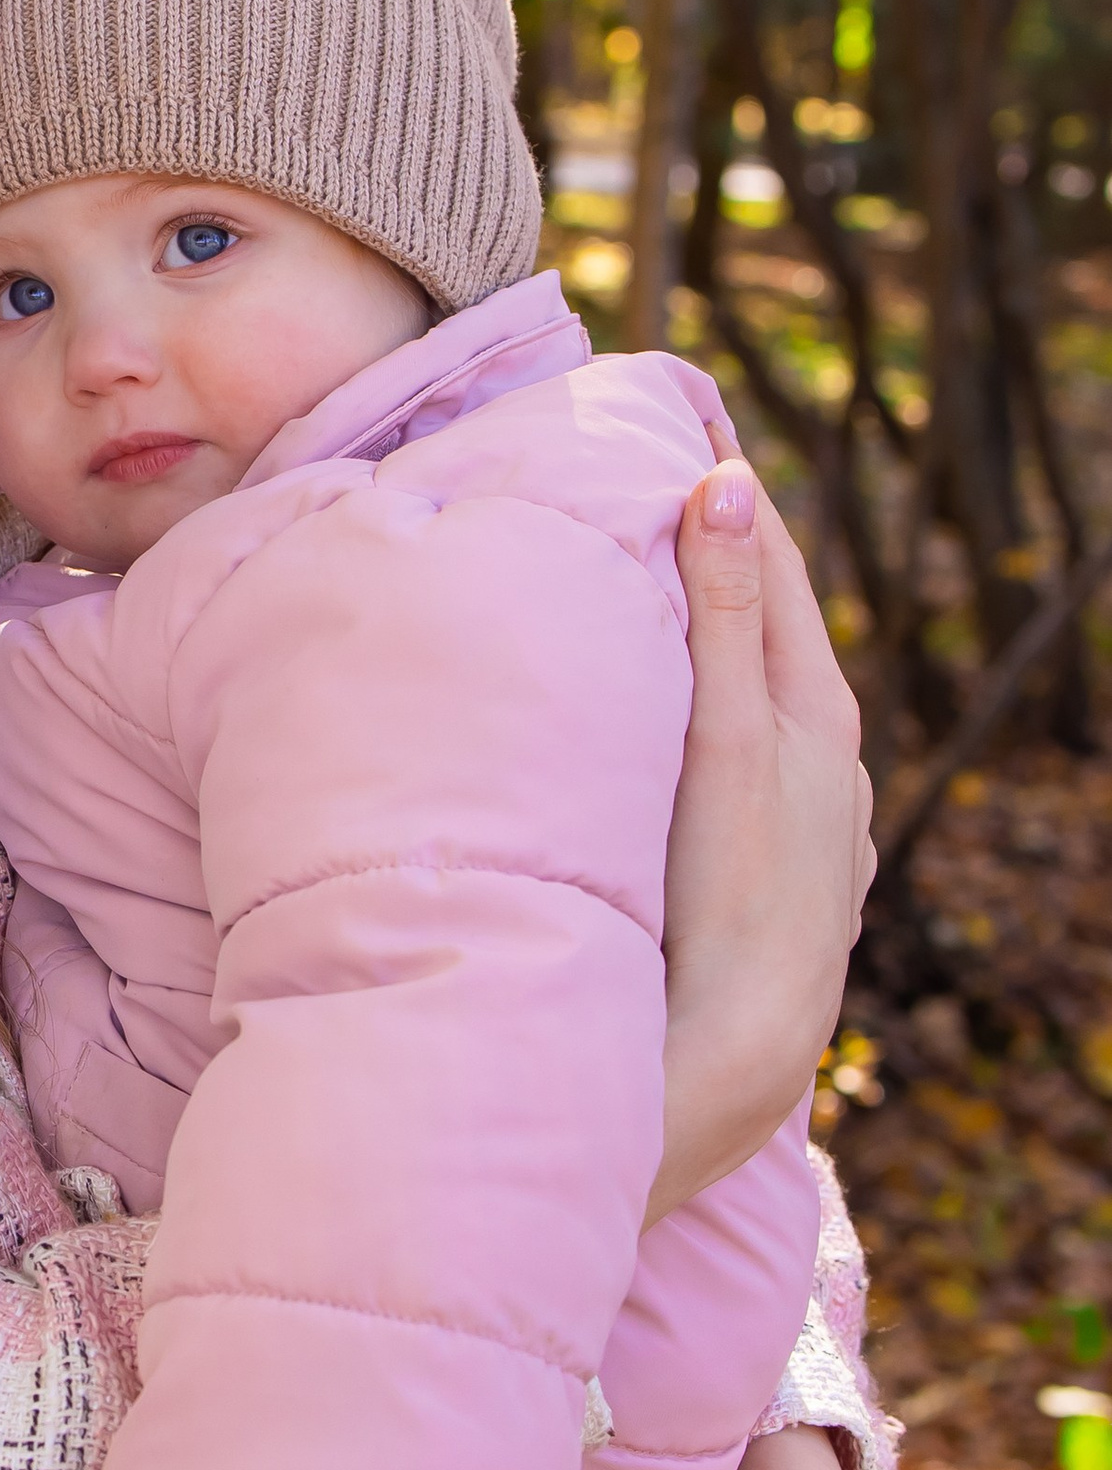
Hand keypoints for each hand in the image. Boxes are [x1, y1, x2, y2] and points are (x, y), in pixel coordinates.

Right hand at [650, 458, 873, 1226]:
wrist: (728, 1058)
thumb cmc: (723, 899)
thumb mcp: (723, 743)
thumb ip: (723, 618)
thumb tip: (729, 485)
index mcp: (815, 717)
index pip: (771, 567)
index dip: (724, 487)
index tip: (683, 411)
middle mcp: (827, 767)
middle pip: (767, 631)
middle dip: (715, 557)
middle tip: (652, 477)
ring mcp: (805, 828)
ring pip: (751, 705)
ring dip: (704, 644)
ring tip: (642, 592)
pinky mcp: (769, 879)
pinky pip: (737, 767)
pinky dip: (699, 721)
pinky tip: (662, 735)